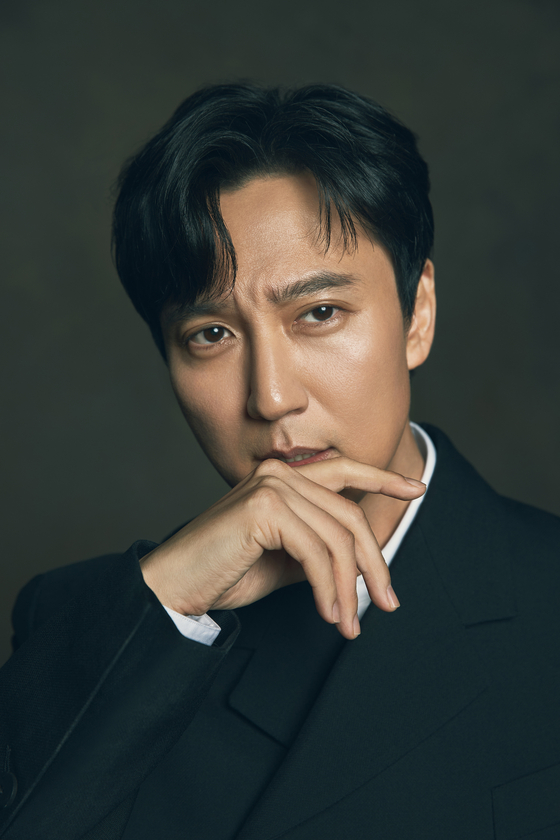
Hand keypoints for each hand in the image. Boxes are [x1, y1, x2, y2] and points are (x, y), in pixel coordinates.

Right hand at [140, 457, 424, 639]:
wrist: (175, 586)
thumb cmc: (226, 572)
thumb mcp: (285, 559)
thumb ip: (318, 549)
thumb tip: (358, 563)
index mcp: (282, 477)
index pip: (342, 470)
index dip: (381, 478)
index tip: (416, 489)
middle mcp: (279, 473)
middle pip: (348, 516)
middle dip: (374, 563)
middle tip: (390, 602)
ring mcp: (271, 486)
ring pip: (337, 539)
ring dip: (349, 589)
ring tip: (348, 623)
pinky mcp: (264, 508)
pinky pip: (316, 553)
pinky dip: (329, 589)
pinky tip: (329, 614)